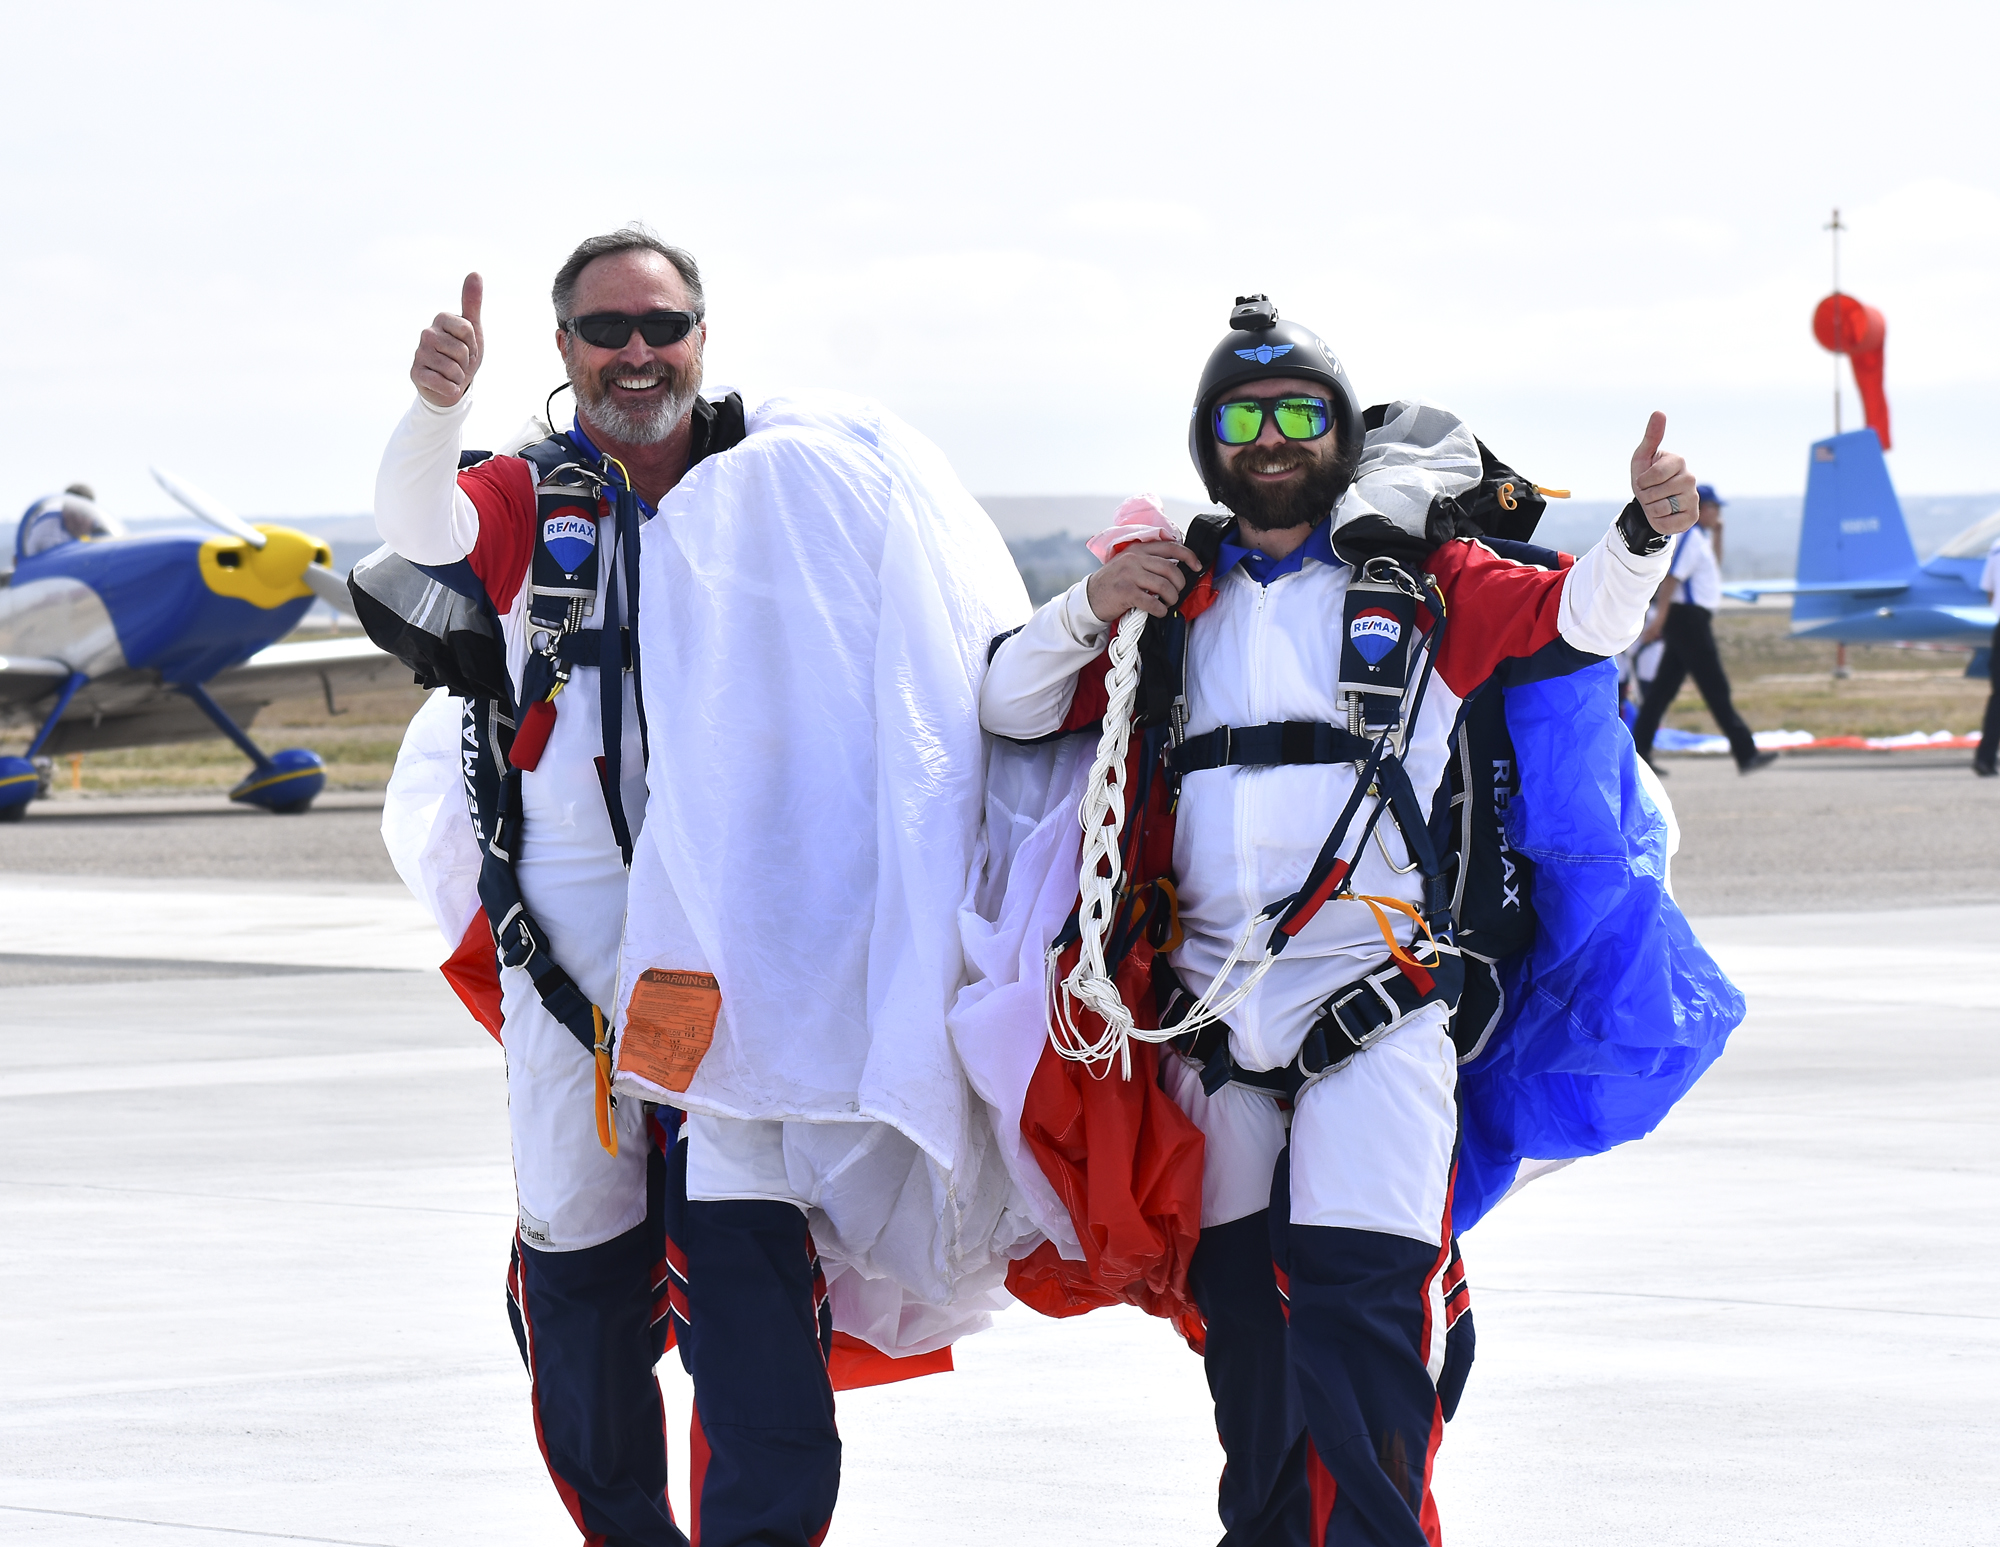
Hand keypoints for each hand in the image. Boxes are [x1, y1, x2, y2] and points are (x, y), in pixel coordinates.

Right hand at [411, 273, 483, 407]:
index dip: (474, 343)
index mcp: (441, 319)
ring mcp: (419, 353)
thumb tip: (475, 272)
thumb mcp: (472, 330)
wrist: (451, 385)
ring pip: (453, 369)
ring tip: (452, 374)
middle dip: (467, 362)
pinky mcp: (415, 373)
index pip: (468, 329)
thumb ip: (472, 303)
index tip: (468, 346)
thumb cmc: (463, 355)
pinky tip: (445, 385)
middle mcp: (427, 333)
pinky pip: (443, 383)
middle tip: (460, 363)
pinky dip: (450, 389)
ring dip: (459, 376)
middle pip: (461, 350)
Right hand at [1085, 538, 1200, 620]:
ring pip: (1164, 585)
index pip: (1170, 547)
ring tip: (1168, 603)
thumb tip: (1177, 569)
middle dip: (1180, 584)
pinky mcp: (1125, 592)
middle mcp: (1134, 559)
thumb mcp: (1128, 564)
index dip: (1189, 556)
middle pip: (1171, 569)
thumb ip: (1148, 561)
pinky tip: (1159, 612)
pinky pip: (1152, 602)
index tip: (1198, 567)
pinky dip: (1160, 609)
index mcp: (1138, 549)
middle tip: (1177, 593)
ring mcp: (1129, 575)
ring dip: (1172, 598)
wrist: (1089, 598)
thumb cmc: (1114, 583)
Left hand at [1630, 411, 1697, 534]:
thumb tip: (1659, 412)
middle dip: (1645, 496)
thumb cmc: (1645, 477)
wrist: (1648, 503)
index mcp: (1679, 462)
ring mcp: (1693, 499)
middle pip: (1656, 493)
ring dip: (1651, 509)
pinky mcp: (1691, 517)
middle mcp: (1690, 478)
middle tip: (1650, 493)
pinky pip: (1669, 524)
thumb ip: (1651, 436)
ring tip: (1656, 503)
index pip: (1654, 475)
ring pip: (1661, 509)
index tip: (1644, 480)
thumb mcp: (1642, 457)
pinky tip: (1664, 515)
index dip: (1642, 481)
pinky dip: (1659, 522)